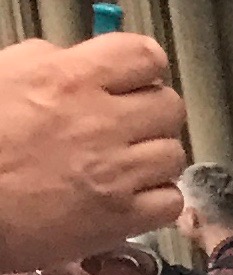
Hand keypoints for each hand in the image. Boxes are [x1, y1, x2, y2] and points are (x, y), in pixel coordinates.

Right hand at [0, 38, 185, 273]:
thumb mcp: (6, 78)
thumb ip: (53, 65)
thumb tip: (87, 64)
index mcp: (66, 79)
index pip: (143, 56)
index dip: (145, 68)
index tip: (137, 79)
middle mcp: (98, 122)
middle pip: (169, 106)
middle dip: (153, 114)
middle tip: (130, 125)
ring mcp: (114, 172)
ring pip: (173, 154)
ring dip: (154, 158)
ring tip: (122, 163)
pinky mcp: (121, 217)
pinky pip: (170, 200)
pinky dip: (155, 198)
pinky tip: (128, 194)